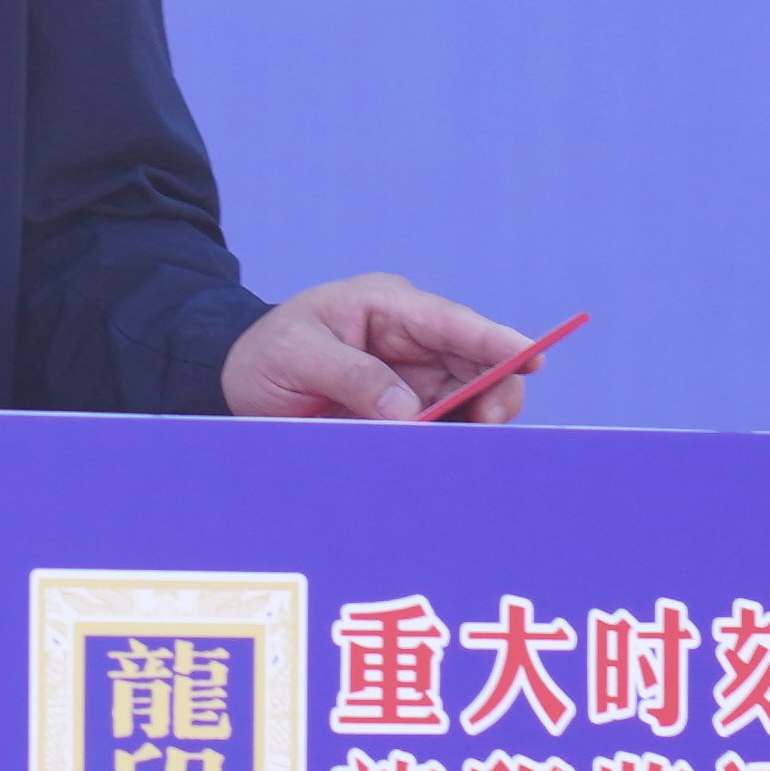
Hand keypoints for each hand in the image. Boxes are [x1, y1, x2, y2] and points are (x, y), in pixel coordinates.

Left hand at [221, 274, 543, 423]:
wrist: (238, 382)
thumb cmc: (267, 352)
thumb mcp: (297, 352)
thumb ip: (352, 376)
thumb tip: (408, 413)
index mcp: (389, 307)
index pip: (452, 322)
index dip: (495, 340)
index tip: (531, 356)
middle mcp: (413, 341)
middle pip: (478, 365)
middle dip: (494, 393)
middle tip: (486, 424)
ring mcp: (414, 380)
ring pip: (469, 402)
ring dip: (473, 425)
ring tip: (460, 449)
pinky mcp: (408, 416)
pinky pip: (444, 430)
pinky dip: (450, 446)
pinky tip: (447, 463)